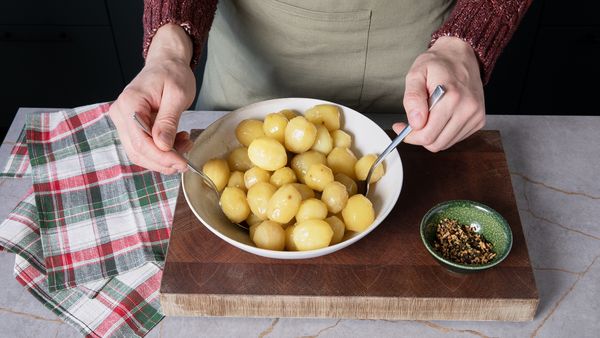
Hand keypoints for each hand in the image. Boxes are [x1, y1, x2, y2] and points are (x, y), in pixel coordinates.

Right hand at [108, 24, 195, 173]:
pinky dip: (161, 150)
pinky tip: (178, 142)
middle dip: (163, 161)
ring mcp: (124, 121)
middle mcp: (121, 114)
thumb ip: (168, 121)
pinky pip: (144, 146)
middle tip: (186, 162)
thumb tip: (162, 146)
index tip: (182, 164)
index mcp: (130, 103)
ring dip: (163, 157)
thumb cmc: (173, 74)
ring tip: (185, 145)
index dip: (161, 158)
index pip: (141, 141)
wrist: (167, 63)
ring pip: (140, 152)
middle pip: (138, 151)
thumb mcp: (177, 95)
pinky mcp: (131, 126)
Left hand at [394, 36, 484, 151]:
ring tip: (426, 118)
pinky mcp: (479, 120)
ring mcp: (475, 116)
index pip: (427, 135)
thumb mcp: (416, 74)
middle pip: (436, 143)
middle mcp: (467, 108)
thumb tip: (415, 123)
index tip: (400, 127)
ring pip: (445, 144)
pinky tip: (439, 118)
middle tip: (411, 125)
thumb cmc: (438, 63)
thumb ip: (413, 98)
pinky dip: (443, 133)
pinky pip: (455, 139)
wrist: (462, 55)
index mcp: (451, 97)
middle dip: (419, 137)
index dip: (409, 136)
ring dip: (431, 136)